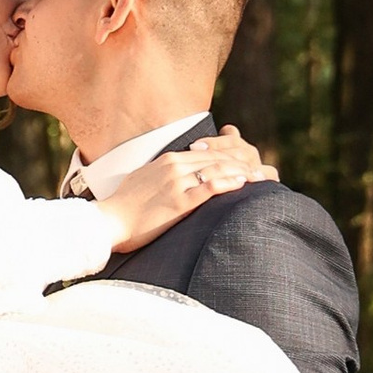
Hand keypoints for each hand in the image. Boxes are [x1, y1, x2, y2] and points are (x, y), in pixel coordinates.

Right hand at [90, 134, 265, 252]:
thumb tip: (176, 178)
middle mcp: (174, 166)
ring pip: (217, 169)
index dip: (231, 155)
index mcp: (168, 160)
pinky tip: (243, 183)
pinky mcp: (178, 201)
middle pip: (218, 158)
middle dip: (243, 161)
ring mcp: (176, 182)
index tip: (247, 161)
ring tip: (261, 176)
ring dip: (242, 171)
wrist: (109, 220)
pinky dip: (229, 183)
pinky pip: (209, 187)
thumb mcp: (144, 181)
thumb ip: (163, 175)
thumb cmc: (124, 206)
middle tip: (263, 168)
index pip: (208, 152)